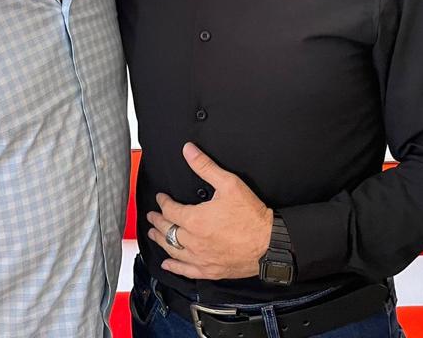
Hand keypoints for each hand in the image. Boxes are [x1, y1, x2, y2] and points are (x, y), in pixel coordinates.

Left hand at [146, 142, 272, 279]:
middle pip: (167, 230)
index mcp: (195, 220)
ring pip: (173, 250)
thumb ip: (205, 166)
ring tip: (154, 235)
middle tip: (152, 216)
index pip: (170, 210)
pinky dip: (174, 267)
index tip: (161, 198)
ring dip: (161, 241)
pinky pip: (186, 270)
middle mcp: (193, 241)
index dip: (163, 203)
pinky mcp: (210, 270)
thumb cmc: (251, 215)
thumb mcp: (229, 184)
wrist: (270, 243)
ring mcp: (201, 258)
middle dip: (158, 221)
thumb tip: (188, 150)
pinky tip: (168, 264)